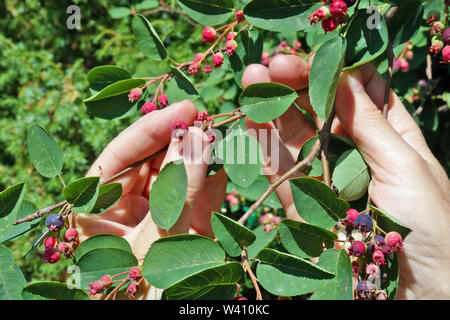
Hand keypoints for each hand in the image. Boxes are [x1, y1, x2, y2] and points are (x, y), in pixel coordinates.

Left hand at [70, 100, 227, 297]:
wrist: (165, 316)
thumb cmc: (145, 294)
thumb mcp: (155, 244)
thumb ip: (177, 193)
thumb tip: (197, 136)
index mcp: (99, 208)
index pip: (120, 156)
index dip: (151, 129)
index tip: (183, 109)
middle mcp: (129, 203)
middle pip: (155, 157)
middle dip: (182, 137)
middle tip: (210, 119)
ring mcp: (161, 208)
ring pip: (181, 168)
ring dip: (203, 150)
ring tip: (225, 131)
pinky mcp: (190, 217)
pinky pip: (204, 188)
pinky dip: (220, 172)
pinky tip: (235, 154)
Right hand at [241, 55, 449, 299]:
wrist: (412, 294)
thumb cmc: (428, 227)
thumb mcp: (404, 165)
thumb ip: (369, 123)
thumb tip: (344, 76)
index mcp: (392, 137)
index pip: (359, 92)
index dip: (333, 71)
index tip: (307, 57)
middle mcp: (357, 153)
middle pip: (322, 111)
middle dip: (297, 85)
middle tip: (269, 65)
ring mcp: (328, 178)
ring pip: (296, 137)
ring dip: (275, 109)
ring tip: (252, 81)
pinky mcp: (304, 205)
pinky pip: (282, 171)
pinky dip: (265, 147)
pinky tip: (251, 121)